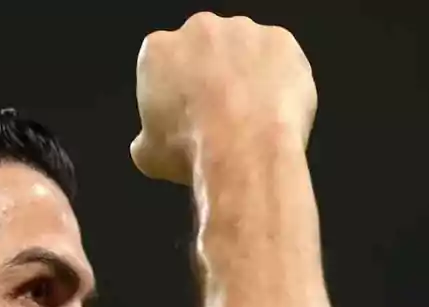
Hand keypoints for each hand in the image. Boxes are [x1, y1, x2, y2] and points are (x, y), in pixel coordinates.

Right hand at [130, 13, 316, 184]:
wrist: (244, 150)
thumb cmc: (193, 148)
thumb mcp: (148, 155)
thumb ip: (147, 137)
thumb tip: (150, 144)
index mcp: (158, 51)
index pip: (160, 61)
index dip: (170, 88)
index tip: (178, 110)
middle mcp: (200, 30)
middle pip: (203, 47)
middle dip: (208, 73)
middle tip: (214, 110)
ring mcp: (245, 32)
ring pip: (243, 49)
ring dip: (244, 73)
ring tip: (247, 114)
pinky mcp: (281, 41)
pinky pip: (278, 58)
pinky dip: (277, 79)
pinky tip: (273, 110)